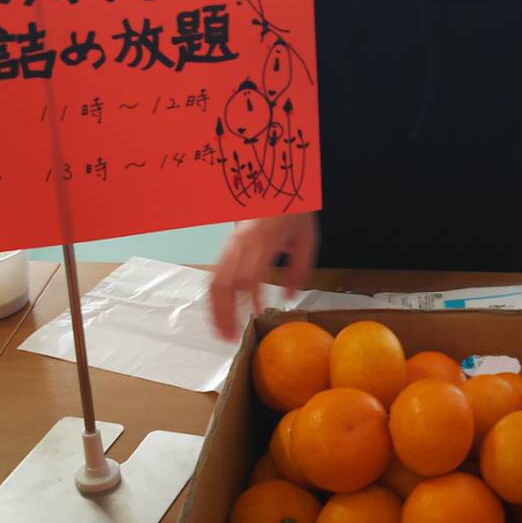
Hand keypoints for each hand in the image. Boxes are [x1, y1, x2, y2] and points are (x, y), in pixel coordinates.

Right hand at [210, 213, 317, 338]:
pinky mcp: (226, 247)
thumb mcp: (307, 238)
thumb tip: (289, 298)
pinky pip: (215, 275)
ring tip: (222, 332)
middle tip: (230, 337)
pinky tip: (220, 314)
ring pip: (214, 281)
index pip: (250, 273)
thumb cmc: (293, 213)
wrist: (275, 185)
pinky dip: (215, 297)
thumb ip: (300, 268)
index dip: (249, 297)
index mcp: (263, 239)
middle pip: (224, 282)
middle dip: (224, 312)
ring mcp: (230, 244)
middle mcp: (241, 243)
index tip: (256, 313)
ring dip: (215, 309)